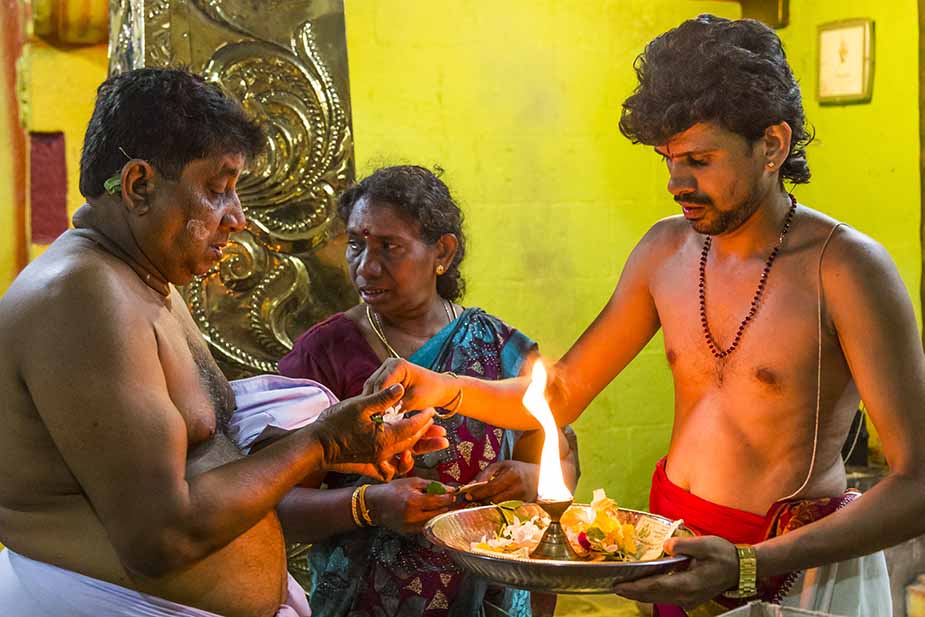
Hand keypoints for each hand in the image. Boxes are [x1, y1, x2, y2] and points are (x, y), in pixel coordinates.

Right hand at [312, 384, 446, 472]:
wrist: (316, 445)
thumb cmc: (334, 424)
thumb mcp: (359, 406)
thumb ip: (382, 397)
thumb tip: (400, 387)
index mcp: (384, 438)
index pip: (412, 427)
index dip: (424, 418)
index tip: (432, 410)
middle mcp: (384, 452)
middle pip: (412, 441)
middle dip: (425, 431)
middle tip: (435, 422)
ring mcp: (377, 458)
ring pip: (404, 451)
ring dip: (416, 442)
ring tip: (424, 434)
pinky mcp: (370, 460)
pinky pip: (392, 459)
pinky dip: (401, 453)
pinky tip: (403, 448)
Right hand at [363, 358, 458, 412]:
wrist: (439, 388)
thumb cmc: (431, 392)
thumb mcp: (414, 400)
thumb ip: (398, 406)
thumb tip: (381, 416)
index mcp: (397, 365)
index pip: (381, 385)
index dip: (378, 402)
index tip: (376, 419)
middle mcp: (388, 364)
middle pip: (374, 386)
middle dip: (373, 403)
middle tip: (371, 422)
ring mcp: (385, 370)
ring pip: (372, 389)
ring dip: (372, 404)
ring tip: (371, 420)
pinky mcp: (384, 379)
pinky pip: (375, 392)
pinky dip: (375, 403)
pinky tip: (374, 415)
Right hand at [365, 477, 456, 533]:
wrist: (375, 505)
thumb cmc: (394, 490)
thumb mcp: (413, 482)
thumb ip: (432, 485)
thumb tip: (450, 489)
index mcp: (414, 501)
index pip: (439, 501)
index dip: (449, 498)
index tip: (454, 494)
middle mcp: (413, 516)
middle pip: (439, 513)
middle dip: (446, 506)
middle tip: (448, 499)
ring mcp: (411, 526)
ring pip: (434, 521)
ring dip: (439, 513)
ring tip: (438, 506)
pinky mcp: (409, 532)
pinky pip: (426, 526)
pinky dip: (430, 519)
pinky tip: (428, 512)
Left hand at [462, 460, 537, 503]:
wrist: (539, 477)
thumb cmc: (516, 469)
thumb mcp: (501, 465)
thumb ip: (485, 474)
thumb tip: (470, 485)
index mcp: (512, 475)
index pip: (492, 487)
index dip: (478, 493)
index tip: (467, 496)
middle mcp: (518, 488)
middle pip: (494, 500)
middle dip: (480, 500)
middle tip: (470, 499)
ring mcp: (522, 500)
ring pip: (499, 507)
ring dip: (487, 505)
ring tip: (480, 501)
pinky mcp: (523, 507)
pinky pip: (505, 510)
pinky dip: (496, 508)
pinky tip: (491, 504)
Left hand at [611, 536, 739, 607]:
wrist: (740, 569)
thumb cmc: (723, 555)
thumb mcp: (704, 544)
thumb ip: (683, 546)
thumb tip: (666, 546)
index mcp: (688, 583)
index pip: (655, 587)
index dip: (635, 587)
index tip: (618, 586)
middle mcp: (686, 596)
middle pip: (653, 596)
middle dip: (632, 592)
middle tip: (613, 586)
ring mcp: (688, 599)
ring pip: (658, 599)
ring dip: (640, 594)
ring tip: (623, 587)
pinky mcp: (689, 598)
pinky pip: (666, 597)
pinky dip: (651, 592)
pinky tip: (643, 586)